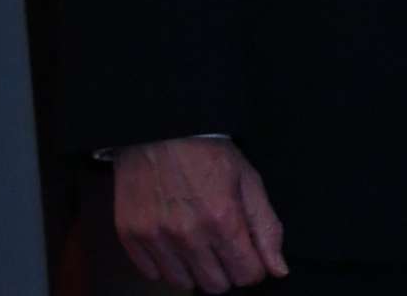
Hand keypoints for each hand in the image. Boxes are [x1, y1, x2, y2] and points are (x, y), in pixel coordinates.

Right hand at [112, 138, 286, 290]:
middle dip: (223, 269)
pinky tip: (169, 241)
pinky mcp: (129, 232)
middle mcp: (188, 233)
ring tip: (191, 242)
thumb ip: (266, 227)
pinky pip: (151, 274)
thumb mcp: (246, 179)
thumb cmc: (203, 149)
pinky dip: (162, 263)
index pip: (248, 275)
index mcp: (223, 219)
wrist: (155, 125)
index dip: (250, 263)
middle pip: (216, 285)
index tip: (242, 248)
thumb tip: (277, 270)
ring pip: (183, 283)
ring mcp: (155, 234)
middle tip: (216, 243)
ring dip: (192, 269)